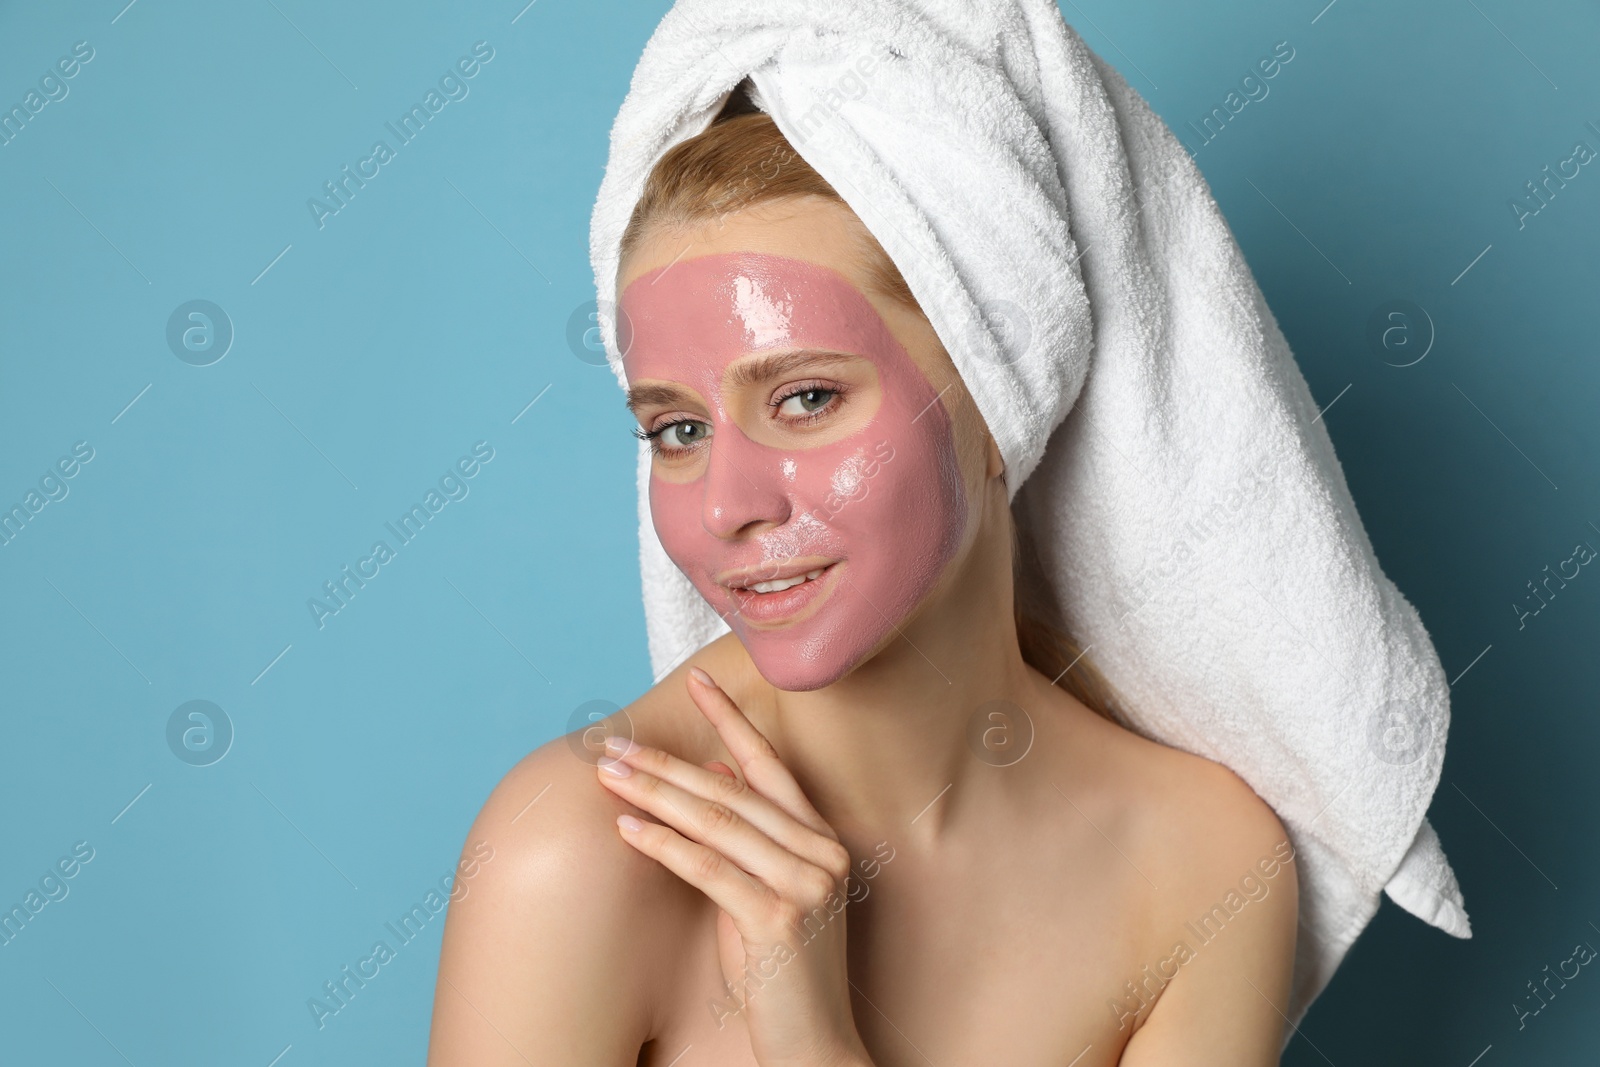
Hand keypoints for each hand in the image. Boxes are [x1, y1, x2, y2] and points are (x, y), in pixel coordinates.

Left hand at [595, 666, 871, 1066]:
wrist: (816, 1044)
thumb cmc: (785, 971)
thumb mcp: (770, 894)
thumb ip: (752, 839)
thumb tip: (720, 779)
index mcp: (823, 841)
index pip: (772, 767)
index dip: (732, 722)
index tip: (697, 684)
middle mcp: (822, 853)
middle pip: (733, 791)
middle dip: (667, 764)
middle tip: (614, 746)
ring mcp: (806, 884)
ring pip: (718, 822)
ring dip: (655, 796)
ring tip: (610, 777)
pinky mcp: (781, 919)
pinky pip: (710, 869)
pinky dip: (664, 846)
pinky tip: (628, 831)